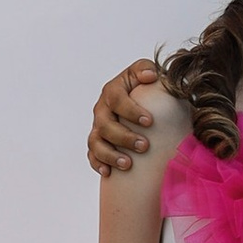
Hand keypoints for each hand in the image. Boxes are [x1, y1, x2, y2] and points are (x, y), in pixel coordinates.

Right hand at [88, 59, 162, 177]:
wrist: (146, 101)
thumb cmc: (149, 88)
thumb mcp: (149, 73)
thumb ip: (148, 69)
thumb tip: (150, 76)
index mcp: (113, 90)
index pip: (117, 99)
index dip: (131, 111)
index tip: (149, 121)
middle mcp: (102, 109)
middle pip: (105, 124)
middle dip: (124, 137)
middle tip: (144, 146)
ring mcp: (98, 127)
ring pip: (96, 142)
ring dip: (110, 154)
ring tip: (127, 164)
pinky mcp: (98, 142)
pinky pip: (92, 155)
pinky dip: (98, 164)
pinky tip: (108, 173)